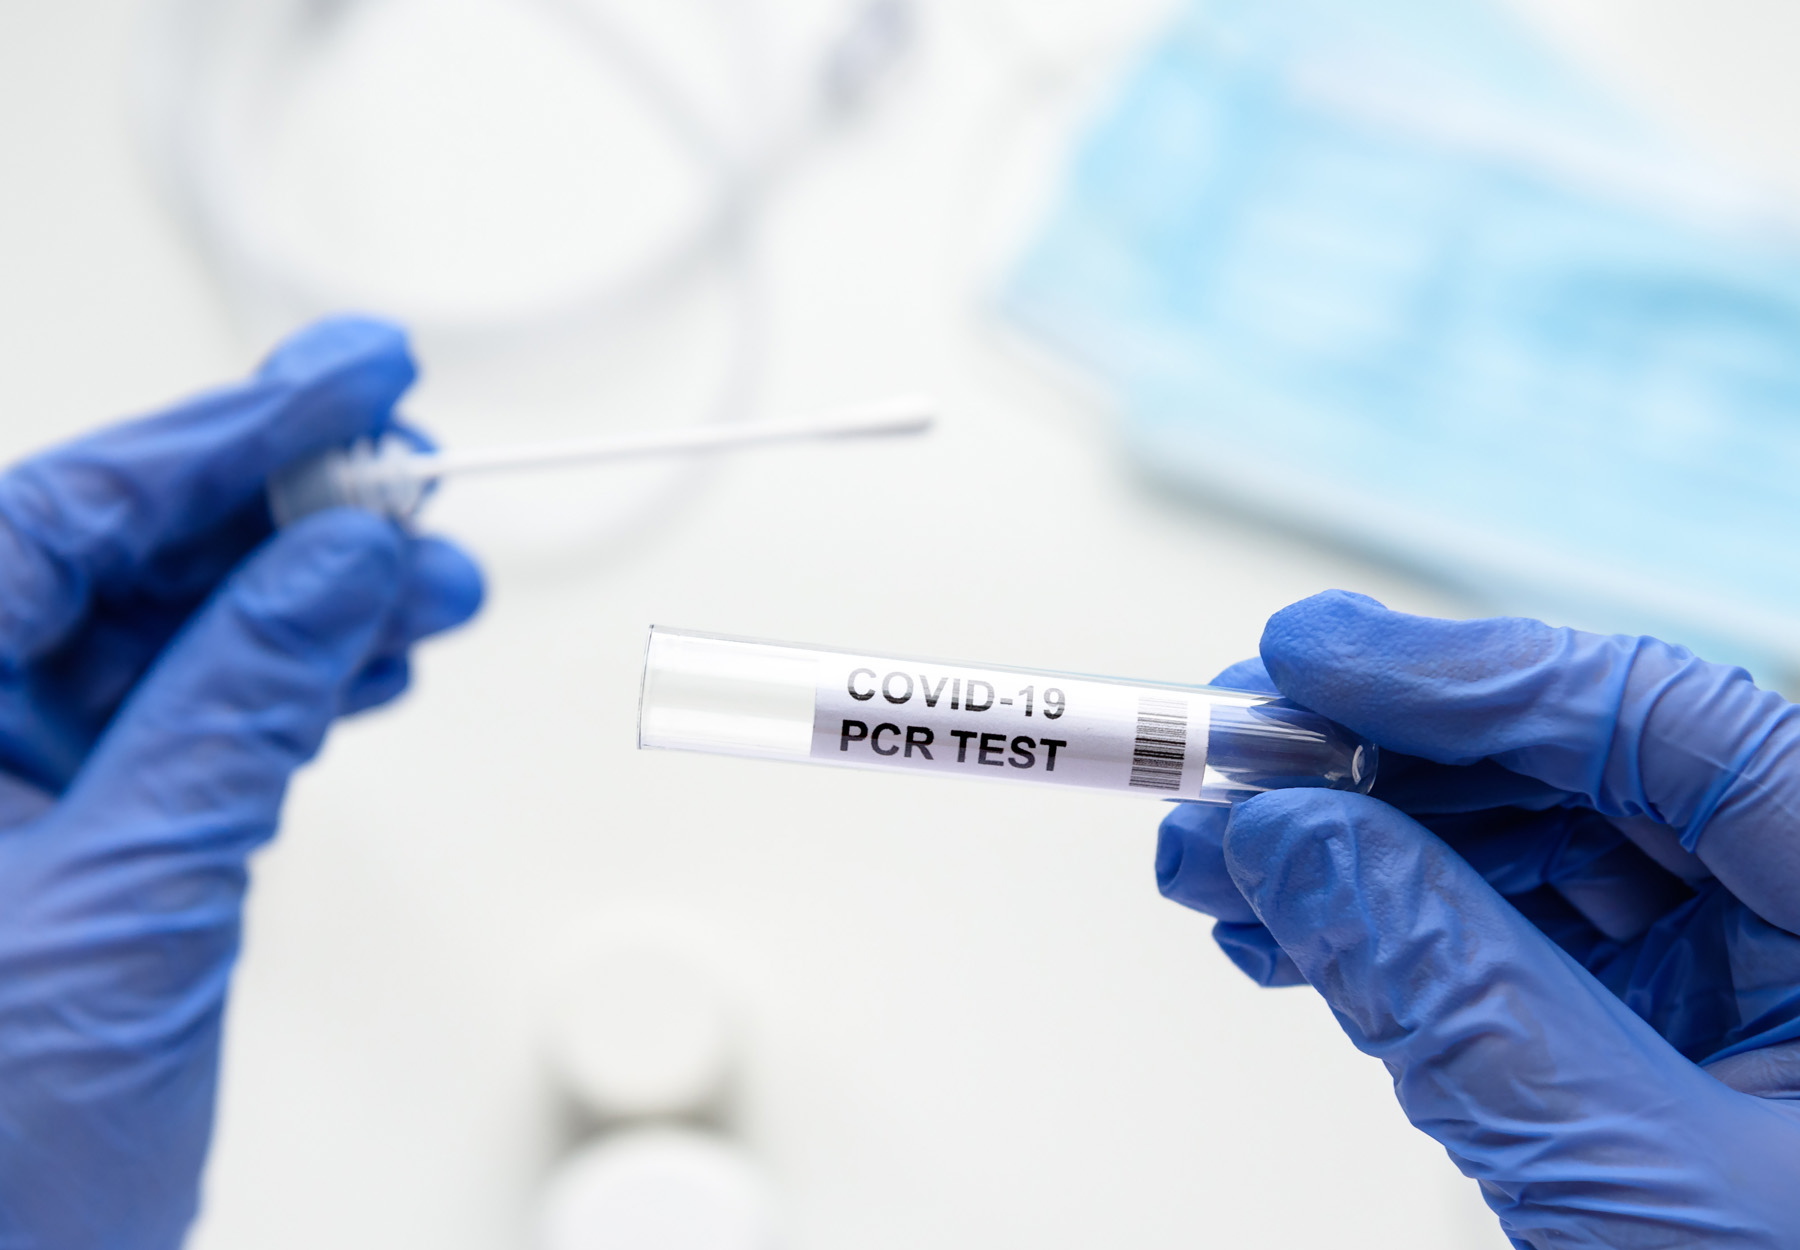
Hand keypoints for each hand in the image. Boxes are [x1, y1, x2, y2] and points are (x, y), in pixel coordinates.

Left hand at [0, 318, 482, 1248]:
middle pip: (127, 560)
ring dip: (312, 606)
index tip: (350, 380)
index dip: (224, 433)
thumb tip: (335, 564)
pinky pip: (193, 718)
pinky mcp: (76, 833)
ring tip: (431, 584)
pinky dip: (291, 689)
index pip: (67, 514)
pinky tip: (374, 660)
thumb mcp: (130, 889)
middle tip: (413, 482)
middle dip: (288, 520)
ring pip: (176, 637)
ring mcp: (9, 777)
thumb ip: (239, 702)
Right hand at [1157, 591, 1799, 1248]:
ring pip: (1537, 853)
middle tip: (1221, 767)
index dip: (1469, 672)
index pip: (1673, 722)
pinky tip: (1290, 935)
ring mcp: (1760, 980)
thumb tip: (1284, 836)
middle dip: (1380, 770)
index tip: (1299, 663)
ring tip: (1217, 870)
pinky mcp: (1682, 1038)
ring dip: (1363, 852)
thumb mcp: (1633, 1190)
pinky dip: (1400, 934)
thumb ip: (1452, 995)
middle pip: (1584, 772)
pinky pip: (1527, 942)